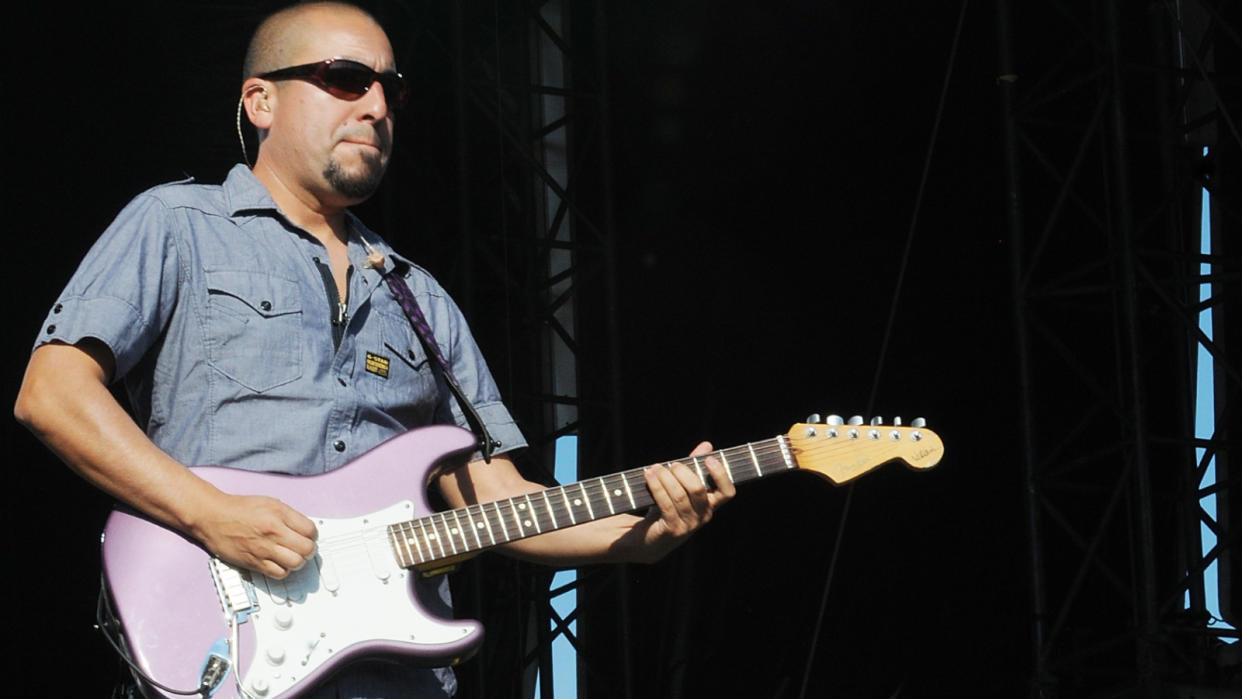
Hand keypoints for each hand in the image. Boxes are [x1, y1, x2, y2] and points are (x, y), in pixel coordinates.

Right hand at [190, 491, 317, 578]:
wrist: (213, 516)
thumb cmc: (239, 509)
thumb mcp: (269, 503)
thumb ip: (289, 516)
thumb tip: (304, 529)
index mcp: (279, 513)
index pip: (311, 530)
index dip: (312, 534)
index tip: (308, 536)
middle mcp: (273, 531)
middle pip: (307, 549)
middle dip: (308, 549)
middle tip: (302, 548)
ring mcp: (264, 548)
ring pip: (296, 563)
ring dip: (297, 561)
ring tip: (292, 556)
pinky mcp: (254, 562)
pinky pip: (279, 573)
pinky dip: (283, 570)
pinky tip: (279, 563)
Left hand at [636, 441, 735, 559]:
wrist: (647, 538)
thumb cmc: (667, 508)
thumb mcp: (682, 486)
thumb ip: (694, 466)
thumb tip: (707, 445)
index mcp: (710, 505)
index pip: (727, 492)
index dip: (721, 475)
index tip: (709, 460)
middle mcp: (703, 516)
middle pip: (698, 489)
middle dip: (683, 472)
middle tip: (671, 465)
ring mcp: (689, 525)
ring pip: (679, 495)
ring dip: (665, 478)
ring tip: (654, 468)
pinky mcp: (672, 530)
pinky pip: (665, 504)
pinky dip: (656, 487)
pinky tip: (648, 477)